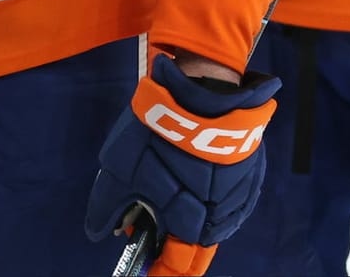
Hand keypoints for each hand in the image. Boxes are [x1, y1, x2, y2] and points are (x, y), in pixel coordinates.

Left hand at [85, 52, 277, 276]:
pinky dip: (208, 198)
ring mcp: (241, 195)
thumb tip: (99, 232)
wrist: (203, 90)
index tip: (146, 273)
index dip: (161, 273)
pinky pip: (228, 197)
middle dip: (173, 248)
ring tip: (165, 202)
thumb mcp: (119, 170)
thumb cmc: (159, 135)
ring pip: (215, 223)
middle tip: (149, 236)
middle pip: (198, 248)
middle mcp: (224, 219)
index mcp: (194, 226)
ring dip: (192, 221)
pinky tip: (191, 182)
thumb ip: (108, 207)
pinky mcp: (250, 172)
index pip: (180, 267)